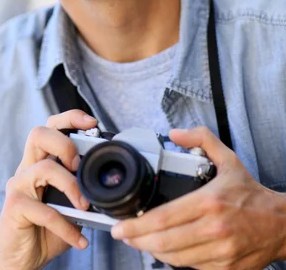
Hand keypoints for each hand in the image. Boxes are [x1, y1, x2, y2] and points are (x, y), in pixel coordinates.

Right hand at [0, 110, 96, 269]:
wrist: (20, 259)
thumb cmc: (45, 230)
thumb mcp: (68, 206)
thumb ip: (80, 189)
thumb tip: (106, 182)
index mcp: (40, 162)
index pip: (50, 127)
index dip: (70, 118)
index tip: (92, 123)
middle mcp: (27, 168)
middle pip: (38, 134)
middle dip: (64, 144)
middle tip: (79, 165)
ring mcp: (18, 186)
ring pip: (43, 167)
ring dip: (71, 185)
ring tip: (84, 205)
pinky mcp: (14, 207)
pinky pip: (44, 210)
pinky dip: (65, 226)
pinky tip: (78, 239)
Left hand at [111, 126, 285, 269]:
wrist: (280, 224)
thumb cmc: (250, 193)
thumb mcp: (228, 159)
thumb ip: (201, 139)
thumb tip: (175, 133)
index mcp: (209, 202)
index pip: (164, 218)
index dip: (137, 226)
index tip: (120, 226)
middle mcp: (213, 229)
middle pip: (164, 242)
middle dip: (137, 241)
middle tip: (123, 235)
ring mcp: (220, 253)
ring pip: (175, 259)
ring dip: (153, 251)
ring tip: (140, 241)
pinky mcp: (225, 269)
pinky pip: (192, 267)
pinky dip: (176, 259)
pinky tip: (166, 249)